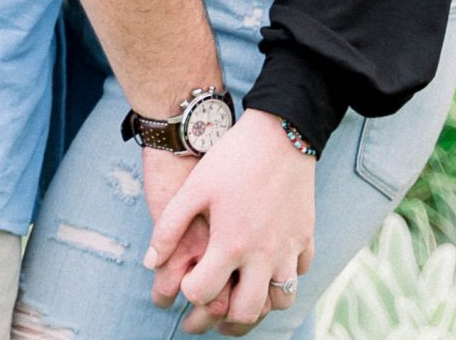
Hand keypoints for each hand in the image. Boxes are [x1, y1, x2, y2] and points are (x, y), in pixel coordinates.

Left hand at [145, 111, 316, 334]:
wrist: (281, 134)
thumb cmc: (231, 158)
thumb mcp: (193, 188)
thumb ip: (169, 227)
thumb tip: (149, 262)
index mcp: (231, 243)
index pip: (205, 293)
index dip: (189, 294)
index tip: (184, 288)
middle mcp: (263, 254)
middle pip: (247, 311)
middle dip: (224, 323)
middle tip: (208, 322)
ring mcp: (289, 249)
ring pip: (280, 301)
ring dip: (259, 308)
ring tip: (239, 304)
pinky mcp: (306, 238)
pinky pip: (298, 275)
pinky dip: (283, 281)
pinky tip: (267, 272)